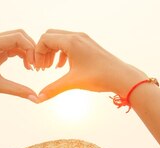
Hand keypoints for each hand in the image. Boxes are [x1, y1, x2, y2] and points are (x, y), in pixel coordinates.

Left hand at [0, 29, 38, 101]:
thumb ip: (17, 90)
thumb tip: (36, 97)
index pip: (17, 37)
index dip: (30, 48)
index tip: (36, 64)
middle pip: (19, 35)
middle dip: (31, 48)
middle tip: (37, 65)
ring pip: (18, 41)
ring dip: (28, 52)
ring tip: (33, 68)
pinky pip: (14, 48)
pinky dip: (23, 55)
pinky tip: (27, 67)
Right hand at [33, 29, 147, 101]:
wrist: (121, 76)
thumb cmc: (99, 77)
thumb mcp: (72, 83)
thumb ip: (53, 89)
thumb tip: (38, 99)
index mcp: (71, 41)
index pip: (45, 39)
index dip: (38, 53)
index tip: (38, 68)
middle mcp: (77, 36)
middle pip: (51, 36)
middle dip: (44, 51)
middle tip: (43, 67)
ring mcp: (84, 39)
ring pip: (60, 39)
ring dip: (52, 52)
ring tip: (50, 68)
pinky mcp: (89, 45)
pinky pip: (69, 43)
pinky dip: (62, 53)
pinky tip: (62, 67)